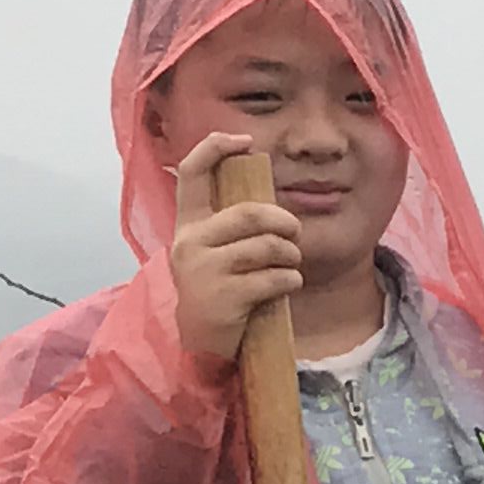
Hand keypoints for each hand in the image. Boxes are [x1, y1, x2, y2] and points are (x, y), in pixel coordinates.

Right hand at [169, 131, 302, 366]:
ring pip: (267, 246)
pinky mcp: (223, 296)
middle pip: (251, 214)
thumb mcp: (216, 251)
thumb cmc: (219, 288)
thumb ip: (232, 224)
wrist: (203, 342)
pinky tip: (286, 286)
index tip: (245, 140)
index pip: (193, 172)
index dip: (216, 147)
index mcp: (188, 224)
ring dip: (291, 256)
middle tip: (295, 234)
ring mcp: (204, 269)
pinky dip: (290, 280)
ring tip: (290, 265)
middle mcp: (190, 241)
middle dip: (285, 222)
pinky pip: (274, 277)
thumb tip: (270, 200)